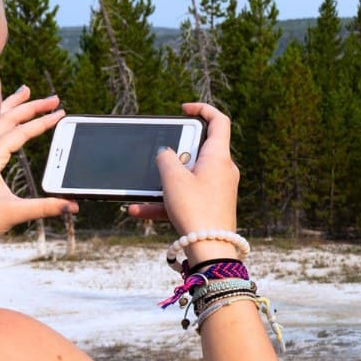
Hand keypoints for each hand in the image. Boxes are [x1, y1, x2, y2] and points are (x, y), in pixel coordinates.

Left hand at [0, 87, 77, 255]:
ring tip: (26, 91)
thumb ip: (46, 207)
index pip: (18, 133)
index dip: (42, 122)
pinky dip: (1, 118)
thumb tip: (73, 205)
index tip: (60, 113)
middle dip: (32, 107)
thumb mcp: (15, 214)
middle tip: (55, 99)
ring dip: (13, 106)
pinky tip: (6, 115)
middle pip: (7, 119)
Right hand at [126, 103, 238, 258]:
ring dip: (162, 184)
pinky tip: (138, 210)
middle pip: (198, 150)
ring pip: (186, 178)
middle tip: (160, 160)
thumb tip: (166, 153)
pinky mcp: (211, 207)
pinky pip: (185, 198)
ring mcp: (218, 190)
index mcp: (219, 156)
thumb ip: (165, 157)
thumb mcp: (173, 178)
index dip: (202, 109)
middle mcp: (222, 170)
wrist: (211, 251)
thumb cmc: (196, 211)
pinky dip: (164, 202)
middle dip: (174, 155)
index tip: (183, 110)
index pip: (219, 121)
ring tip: (140, 192)